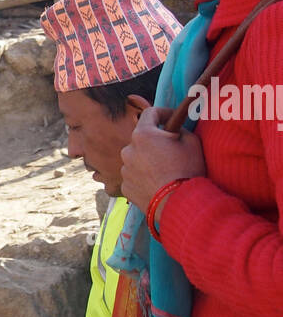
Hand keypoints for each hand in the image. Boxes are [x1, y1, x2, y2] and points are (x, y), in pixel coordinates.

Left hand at [119, 97, 204, 213]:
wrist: (178, 203)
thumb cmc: (187, 170)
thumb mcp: (191, 142)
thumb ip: (180, 129)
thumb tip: (174, 129)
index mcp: (143, 135)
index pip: (150, 113)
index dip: (163, 113)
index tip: (173, 118)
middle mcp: (128, 150)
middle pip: (142, 138)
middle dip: (155, 140)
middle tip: (171, 149)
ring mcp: (125, 169)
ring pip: (137, 158)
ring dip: (148, 159)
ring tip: (165, 170)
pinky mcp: (125, 187)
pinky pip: (135, 176)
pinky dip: (144, 176)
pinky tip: (158, 183)